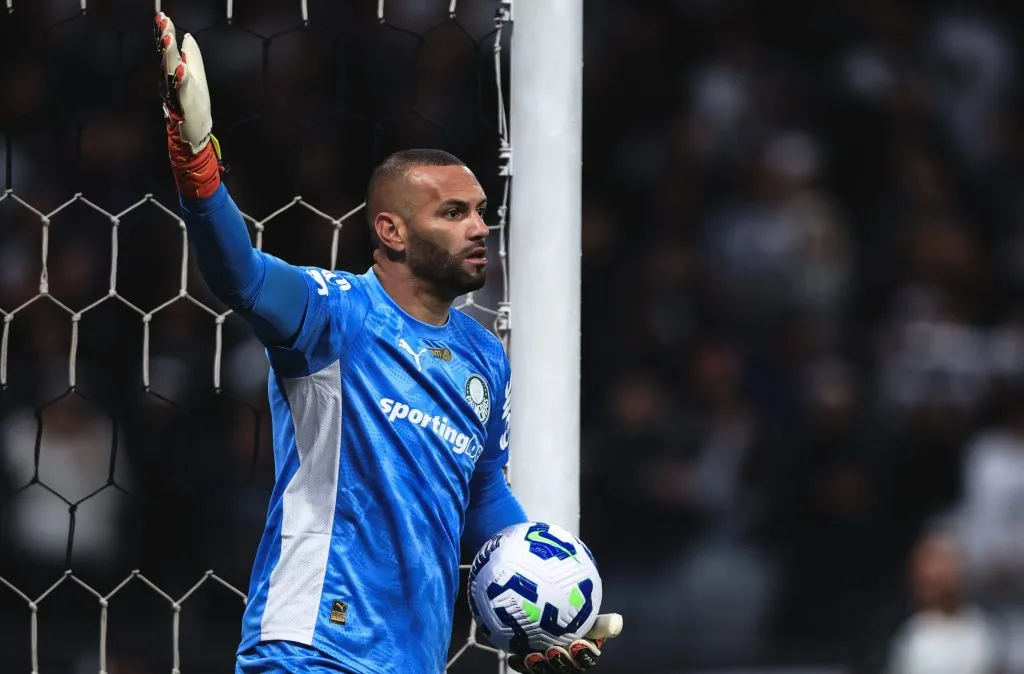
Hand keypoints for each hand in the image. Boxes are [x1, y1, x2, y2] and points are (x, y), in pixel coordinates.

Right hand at [154, 12, 221, 198]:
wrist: (194, 135)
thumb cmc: (194, 107)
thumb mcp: (196, 78)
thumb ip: (191, 57)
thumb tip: (188, 37)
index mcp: (176, 73)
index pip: (170, 49)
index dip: (166, 32)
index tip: (162, 15)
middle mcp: (173, 82)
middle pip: (168, 56)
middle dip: (165, 38)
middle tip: (162, 20)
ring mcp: (178, 94)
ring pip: (172, 71)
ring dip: (171, 55)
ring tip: (170, 38)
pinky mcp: (185, 106)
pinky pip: (182, 91)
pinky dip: (182, 80)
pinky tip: (182, 69)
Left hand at [507, 613, 622, 672]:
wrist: (542, 606)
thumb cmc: (569, 609)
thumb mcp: (584, 612)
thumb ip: (599, 620)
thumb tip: (617, 621)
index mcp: (584, 649)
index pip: (588, 657)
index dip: (583, 654)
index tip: (576, 643)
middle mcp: (568, 660)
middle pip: (566, 668)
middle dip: (560, 662)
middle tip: (552, 650)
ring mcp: (548, 663)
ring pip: (545, 670)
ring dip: (539, 666)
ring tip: (531, 655)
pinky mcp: (530, 662)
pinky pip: (525, 667)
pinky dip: (521, 663)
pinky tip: (514, 656)